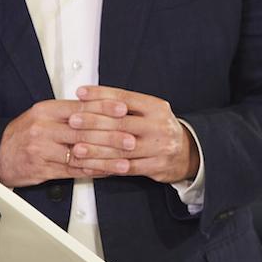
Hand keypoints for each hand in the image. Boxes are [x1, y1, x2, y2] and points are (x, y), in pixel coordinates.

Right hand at [0, 97, 130, 187]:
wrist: (0, 156)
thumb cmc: (25, 134)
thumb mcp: (43, 115)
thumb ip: (68, 111)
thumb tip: (97, 105)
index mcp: (46, 110)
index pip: (79, 107)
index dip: (103, 107)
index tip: (122, 108)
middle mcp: (43, 128)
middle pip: (82, 131)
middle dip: (110, 135)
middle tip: (130, 139)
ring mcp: (42, 149)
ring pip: (80, 153)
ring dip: (105, 158)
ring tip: (124, 160)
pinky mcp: (42, 168)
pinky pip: (72, 171)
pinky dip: (92, 171)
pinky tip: (106, 171)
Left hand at [72, 86, 199, 183]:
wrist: (188, 152)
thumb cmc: (158, 128)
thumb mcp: (149, 110)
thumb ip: (124, 105)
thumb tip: (89, 96)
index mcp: (156, 107)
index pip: (125, 98)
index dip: (101, 95)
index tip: (80, 93)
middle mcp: (158, 125)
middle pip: (121, 123)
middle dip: (93, 122)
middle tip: (73, 120)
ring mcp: (158, 147)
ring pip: (121, 149)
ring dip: (96, 148)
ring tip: (76, 147)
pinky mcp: (155, 167)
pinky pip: (125, 168)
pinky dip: (105, 167)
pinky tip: (90, 165)